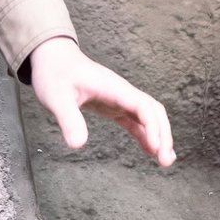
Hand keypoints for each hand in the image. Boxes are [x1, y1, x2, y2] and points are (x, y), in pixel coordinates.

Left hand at [29, 37, 175, 166]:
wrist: (53, 58)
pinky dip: (145, 135)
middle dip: (163, 134)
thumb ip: (68, 119)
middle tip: (165, 161)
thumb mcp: (56, 97)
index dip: (153, 126)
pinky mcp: (113, 106)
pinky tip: (150, 150)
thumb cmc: (54, 73)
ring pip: (148, 116)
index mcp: (114, 87)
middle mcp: (122, 92)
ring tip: (165, 161)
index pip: (142, 105)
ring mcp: (119, 99)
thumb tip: (78, 145)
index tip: (156, 148)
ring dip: (159, 135)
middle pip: (153, 111)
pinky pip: (135, 120)